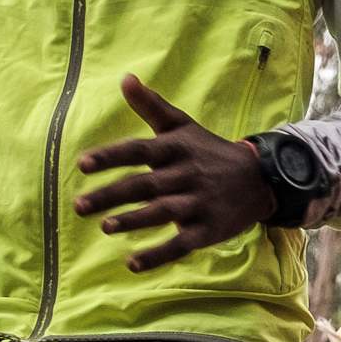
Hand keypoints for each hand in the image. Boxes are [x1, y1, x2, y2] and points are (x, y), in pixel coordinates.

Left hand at [73, 76, 276, 271]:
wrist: (261, 178)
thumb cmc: (209, 150)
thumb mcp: (183, 126)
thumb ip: (152, 106)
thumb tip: (125, 78)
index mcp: (176, 149)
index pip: (138, 150)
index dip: (111, 157)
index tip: (83, 164)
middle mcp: (186, 175)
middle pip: (144, 185)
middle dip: (111, 195)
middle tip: (79, 205)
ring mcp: (199, 203)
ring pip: (162, 213)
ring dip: (133, 221)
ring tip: (105, 227)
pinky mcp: (209, 230)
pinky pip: (181, 244)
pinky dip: (158, 255)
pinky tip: (132, 263)